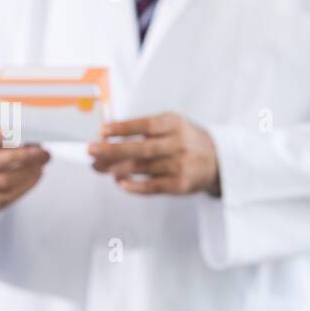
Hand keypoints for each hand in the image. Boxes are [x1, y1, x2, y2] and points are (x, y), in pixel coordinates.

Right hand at [0, 134, 50, 214]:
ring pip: (1, 180)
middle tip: (39, 151)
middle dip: (18, 156)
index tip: (5, 131)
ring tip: (42, 162)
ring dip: (26, 171)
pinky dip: (26, 184)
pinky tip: (37, 174)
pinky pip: (7, 196)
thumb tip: (31, 135)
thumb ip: (5, 135)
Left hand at [88, 113, 220, 195]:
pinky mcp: (180, 184)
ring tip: (99, 167)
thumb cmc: (185, 140)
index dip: (123, 128)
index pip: (145, 125)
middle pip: (141, 148)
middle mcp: (178, 144)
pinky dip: (133, 185)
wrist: (218, 160)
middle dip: (112, 150)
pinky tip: (119, 182)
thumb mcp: (171, 125)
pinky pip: (151, 186)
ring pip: (142, 168)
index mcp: (174, 124)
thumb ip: (144, 129)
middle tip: (91, 151)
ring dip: (116, 168)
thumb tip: (108, 135)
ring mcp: (180, 165)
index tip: (102, 131)